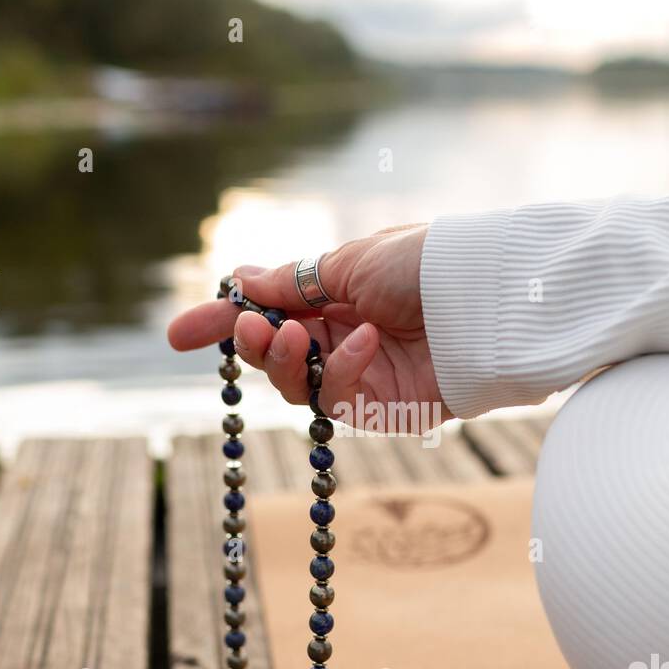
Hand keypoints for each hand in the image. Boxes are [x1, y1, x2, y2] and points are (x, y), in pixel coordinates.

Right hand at [167, 223, 451, 427]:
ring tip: (291, 337)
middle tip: (243, 329)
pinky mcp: (382, 407)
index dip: (222, 322)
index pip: (266, 311)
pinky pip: (338, 400)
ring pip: (295, 385)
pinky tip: (366, 343)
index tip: (178, 335)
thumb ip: (294, 283)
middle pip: (273, 354)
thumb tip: (242, 280)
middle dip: (250, 344)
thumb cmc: (427, 264)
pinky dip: (342, 371)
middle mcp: (341, 334)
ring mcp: (360, 372)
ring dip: (282, 361)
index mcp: (333, 293)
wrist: (490, 297)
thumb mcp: (352, 262)